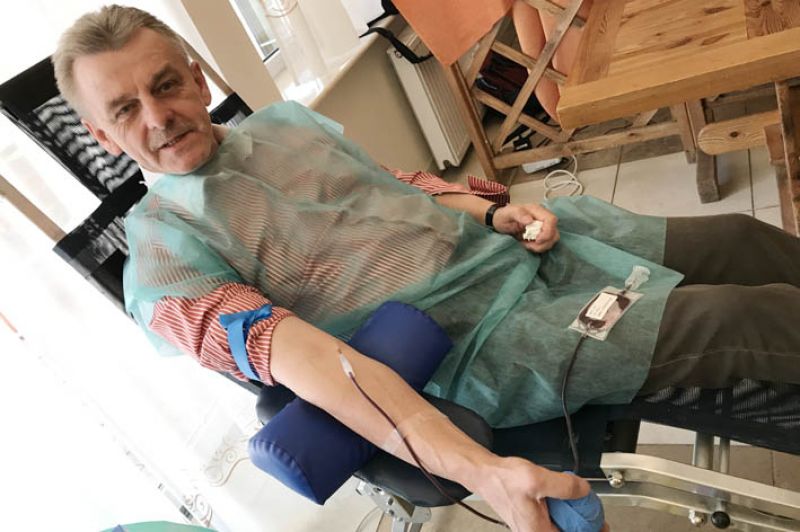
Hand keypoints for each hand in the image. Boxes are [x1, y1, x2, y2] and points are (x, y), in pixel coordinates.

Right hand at [473, 456, 609, 531]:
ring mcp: (533, 528)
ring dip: (575, 522)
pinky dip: (564, 514)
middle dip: (584, 527)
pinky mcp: (532, 520)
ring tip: (584, 508)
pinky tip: (568, 501)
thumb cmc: (502, 479)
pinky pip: (554, 522)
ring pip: (560, 529)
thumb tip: (584, 490)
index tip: (602, 527)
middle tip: (599, 520)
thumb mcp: (536, 479)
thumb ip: (564, 486)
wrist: (485, 474)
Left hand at [493, 204, 559, 252]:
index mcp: (537, 211)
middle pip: (554, 232)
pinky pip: (546, 243)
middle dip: (544, 242)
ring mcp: (543, 227)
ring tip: (527, 245)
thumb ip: (519, 214)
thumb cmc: (504, 216)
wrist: (500, 222)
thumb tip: (530, 220)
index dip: (548, 232)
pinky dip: (538, 247)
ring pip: (552, 239)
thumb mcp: (509, 213)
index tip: (537, 240)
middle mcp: (542, 218)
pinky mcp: (540, 235)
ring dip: (541, 246)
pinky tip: (527, 245)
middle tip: (529, 244)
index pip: (551, 220)